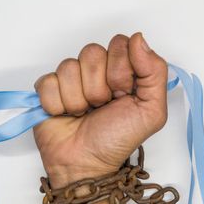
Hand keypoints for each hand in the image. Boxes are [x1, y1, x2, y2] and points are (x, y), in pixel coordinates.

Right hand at [33, 32, 167, 187]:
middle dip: (98, 88)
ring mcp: (71, 80)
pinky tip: (64, 115)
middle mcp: (97, 73)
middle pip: (92, 52)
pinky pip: (48, 82)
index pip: (120, 44)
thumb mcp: (151, 111)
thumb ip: (155, 72)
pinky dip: (57, 105)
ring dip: (78, 99)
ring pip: (69, 67)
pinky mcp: (48, 90)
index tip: (121, 96)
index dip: (120, 71)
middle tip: (101, 107)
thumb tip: (138, 38)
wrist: (85, 165)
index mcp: (123, 73)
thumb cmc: (116, 141)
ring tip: (83, 114)